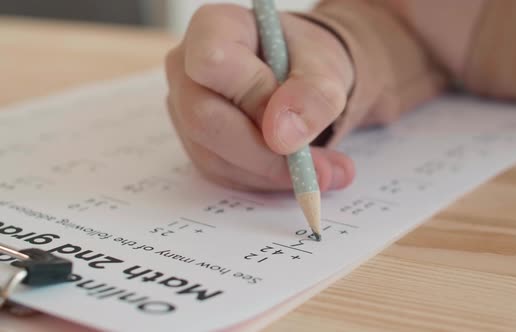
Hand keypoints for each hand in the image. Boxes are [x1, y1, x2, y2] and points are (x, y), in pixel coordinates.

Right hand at [165, 4, 355, 191]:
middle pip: (205, 120)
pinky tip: (298, 171)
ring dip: (272, 173)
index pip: (213, 63)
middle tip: (320, 169)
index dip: (254, 99)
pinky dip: (265, 180)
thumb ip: (313, 94)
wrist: (301, 77)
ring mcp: (184, 108)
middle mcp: (185, 68)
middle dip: (265, 154)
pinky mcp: (196, 143)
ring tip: (324, 171)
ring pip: (214, 157)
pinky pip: (222, 174)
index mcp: (213, 28)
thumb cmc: (305, 60)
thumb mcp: (325, 67)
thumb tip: (283, 137)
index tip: (293, 121)